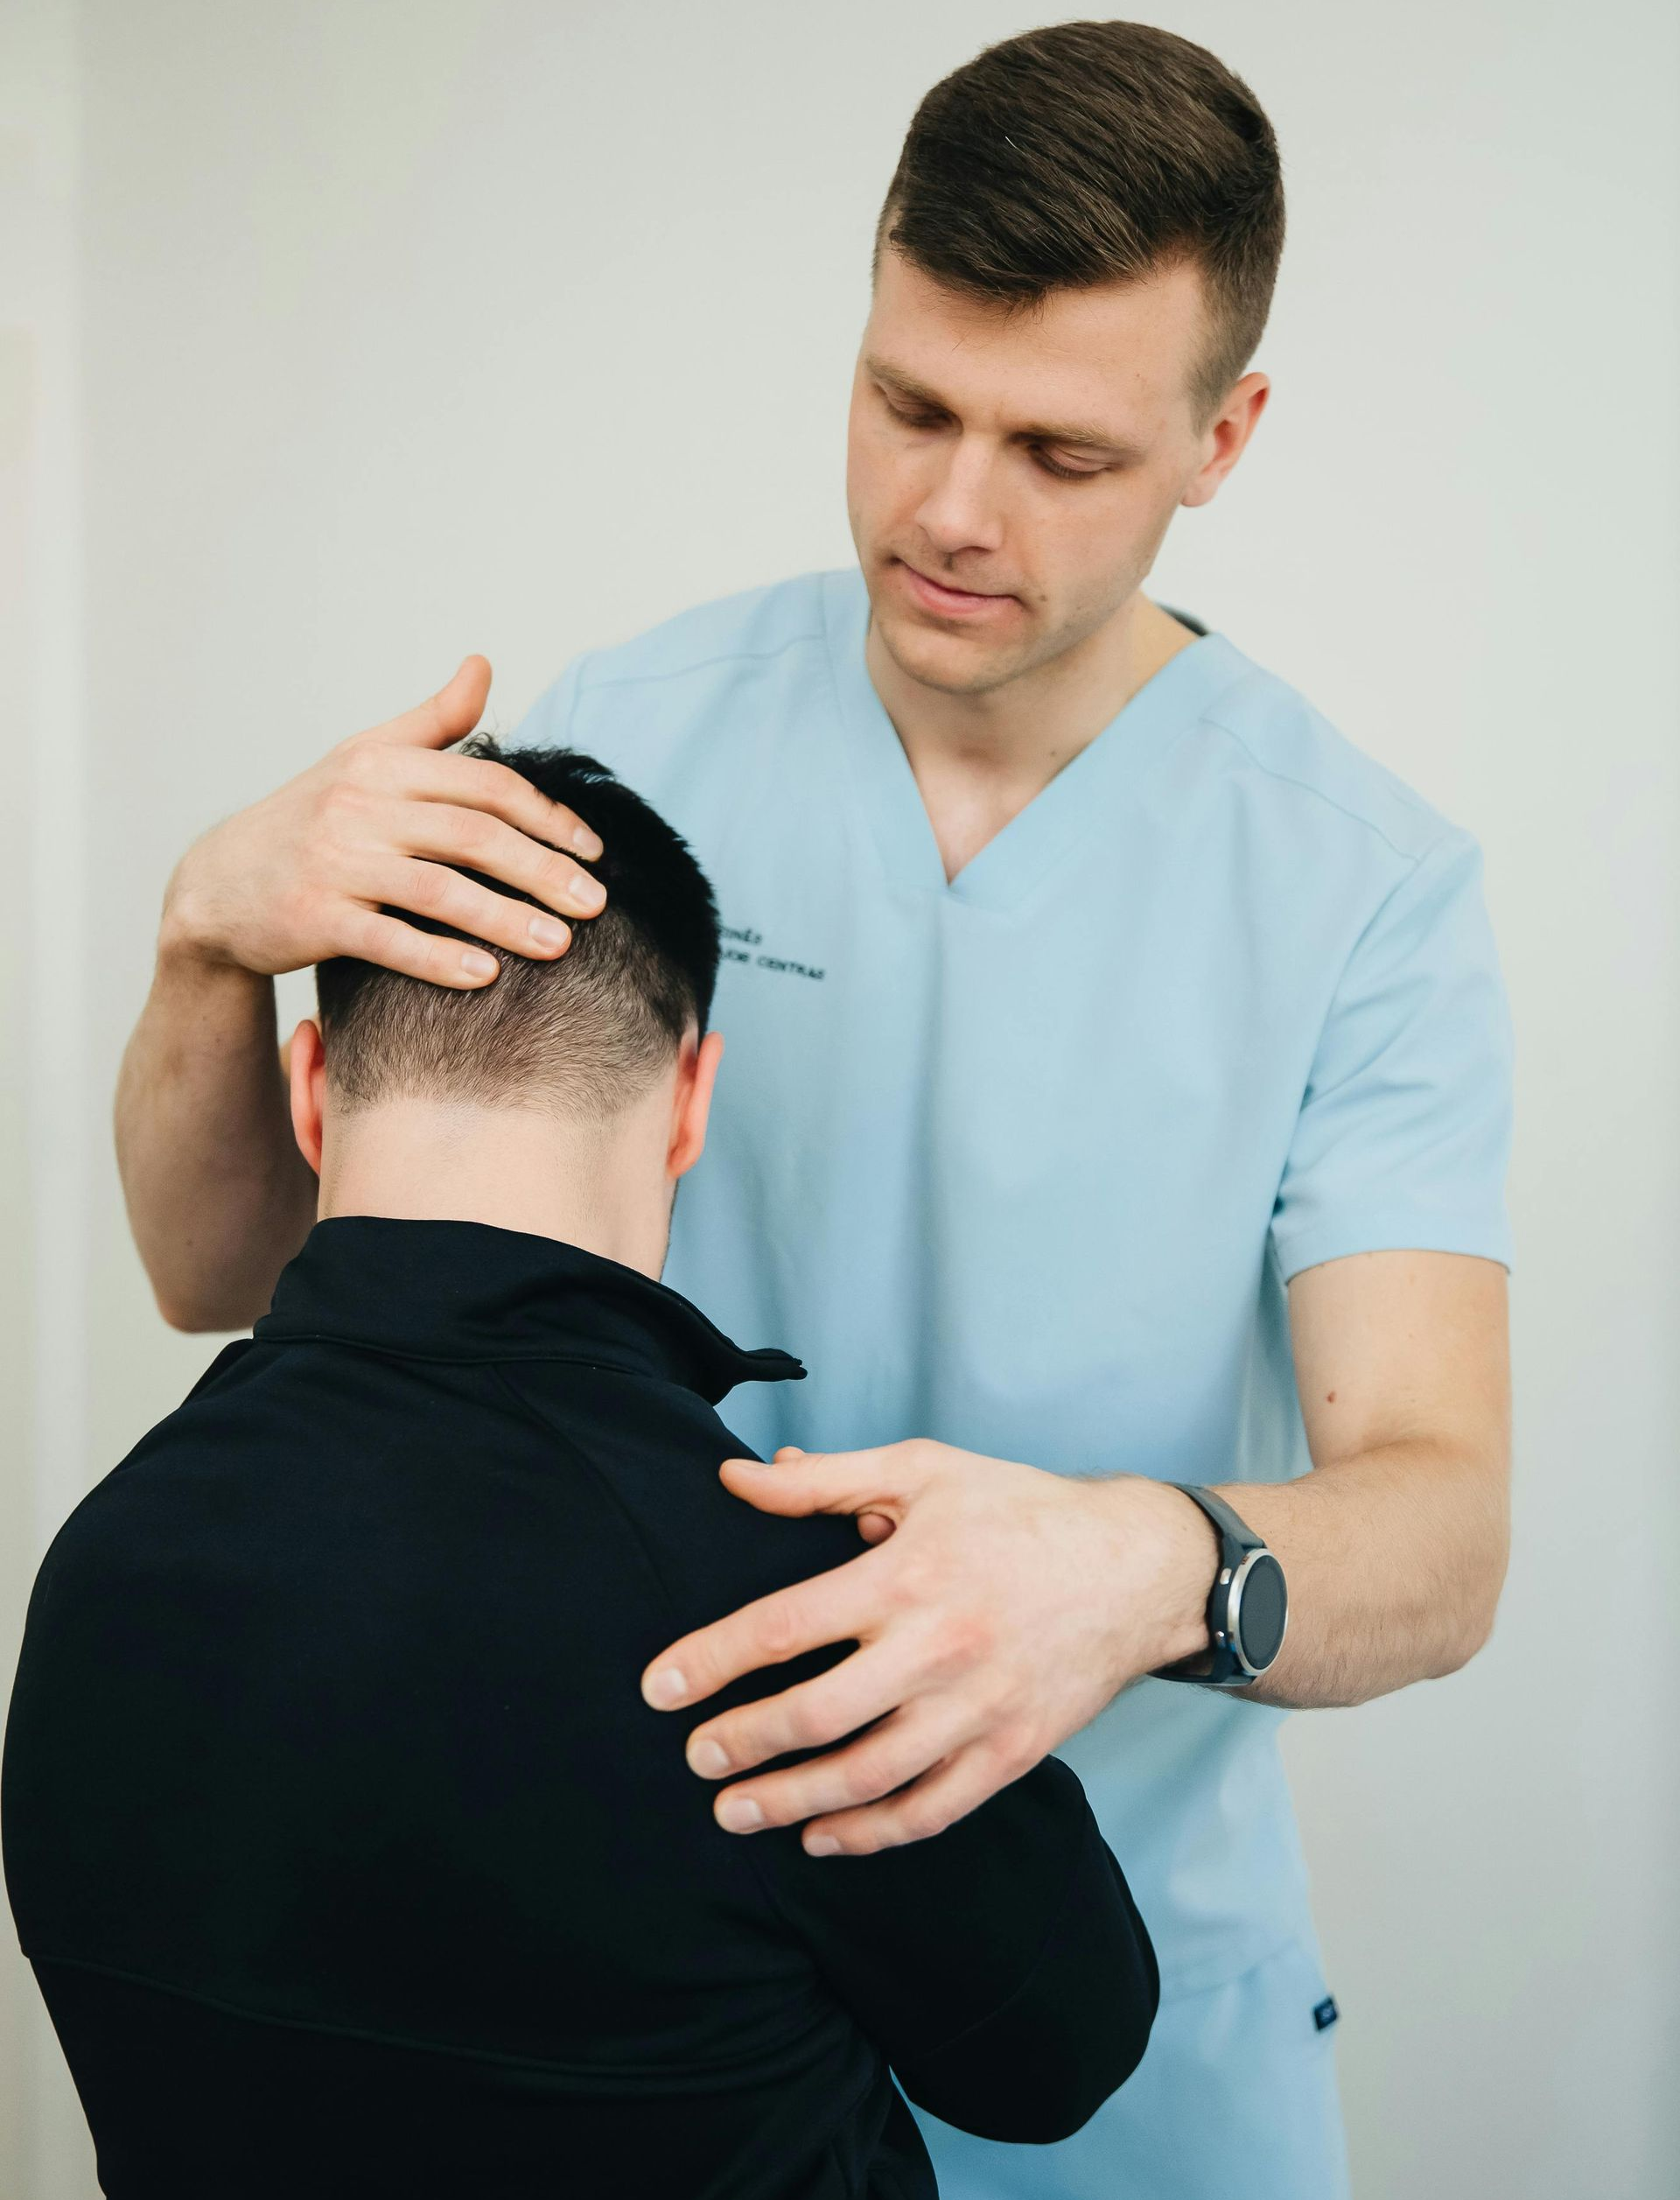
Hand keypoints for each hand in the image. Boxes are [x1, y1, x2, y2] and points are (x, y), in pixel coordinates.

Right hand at [160, 657, 608, 985]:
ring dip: (506, 920)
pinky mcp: (314, 918)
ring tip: (561, 945)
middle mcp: (358, 806)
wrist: (217, 885)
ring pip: (439, 891)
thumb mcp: (364, 758)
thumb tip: (484, 665)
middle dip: (542, 871)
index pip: (485, 785)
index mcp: (382, 765)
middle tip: (596, 904)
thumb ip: (432, 722)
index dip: (547, 817)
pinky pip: (388, 940)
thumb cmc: (309, 819)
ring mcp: (335, 863)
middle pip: (473, 836)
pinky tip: (487, 976)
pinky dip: (439, 959)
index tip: (594, 851)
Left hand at [640, 1440, 1216, 1854]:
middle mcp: (939, 1646)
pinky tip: (823, 1836)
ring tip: (734, 1813)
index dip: (713, 1660)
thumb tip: (737, 1477)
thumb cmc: (1019, 1510)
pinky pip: (932, 1809)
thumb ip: (824, 1481)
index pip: (785, 1626)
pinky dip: (872, 1833)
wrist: (1138, 1566)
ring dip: (791, 1803)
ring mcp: (979, 1707)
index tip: (659, 1689)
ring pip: (868, 1775)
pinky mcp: (1014, 1751)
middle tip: (695, 1759)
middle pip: (817, 1714)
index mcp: (907, 1573)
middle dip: (742, 1745)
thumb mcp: (922, 1471)